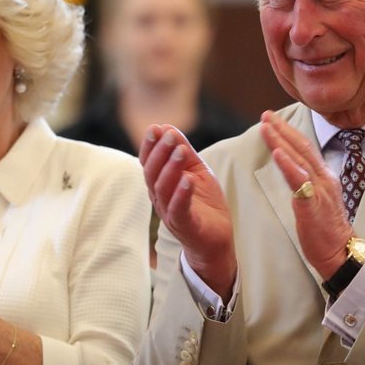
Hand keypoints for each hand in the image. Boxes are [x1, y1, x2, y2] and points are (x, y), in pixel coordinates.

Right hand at [140, 125, 236, 299]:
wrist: (216, 238)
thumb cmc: (204, 204)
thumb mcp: (196, 171)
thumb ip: (183, 151)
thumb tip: (167, 127)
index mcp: (160, 183)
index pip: (148, 162)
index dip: (150, 145)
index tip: (155, 128)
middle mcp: (160, 198)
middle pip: (152, 173)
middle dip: (159, 152)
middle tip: (169, 136)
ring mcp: (170, 212)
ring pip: (163, 189)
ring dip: (170, 168)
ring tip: (180, 151)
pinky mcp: (184, 225)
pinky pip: (179, 209)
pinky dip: (182, 194)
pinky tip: (187, 180)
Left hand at [260, 111, 352, 278]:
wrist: (340, 252)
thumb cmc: (325, 229)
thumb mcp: (316, 199)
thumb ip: (306, 182)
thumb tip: (293, 169)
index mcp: (324, 176)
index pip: (305, 148)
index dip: (289, 132)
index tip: (273, 120)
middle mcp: (324, 178)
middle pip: (301, 147)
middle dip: (282, 128)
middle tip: (265, 114)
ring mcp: (320, 190)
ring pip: (299, 159)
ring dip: (281, 140)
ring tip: (266, 126)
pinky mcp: (314, 204)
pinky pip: (300, 182)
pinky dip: (288, 165)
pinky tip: (278, 153)